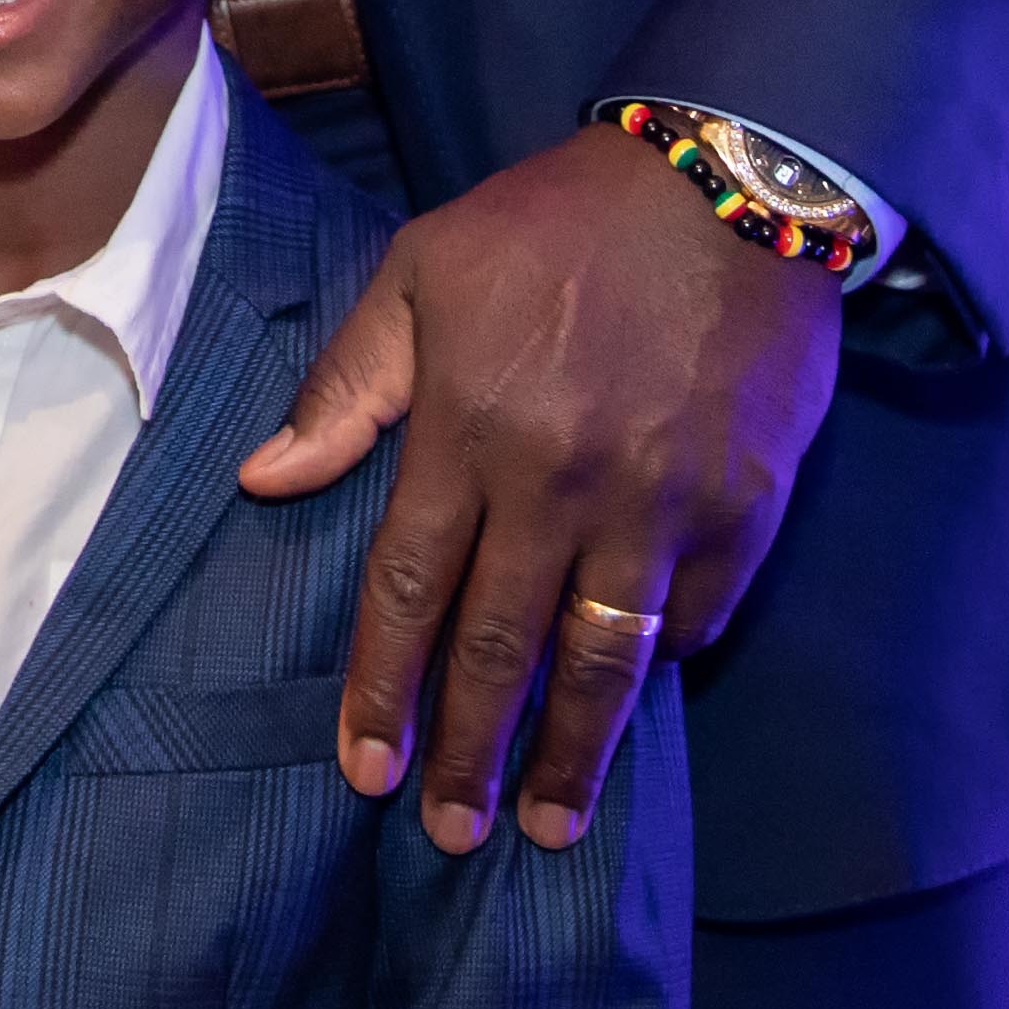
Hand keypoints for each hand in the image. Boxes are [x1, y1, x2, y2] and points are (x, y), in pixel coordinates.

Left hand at [237, 122, 842, 853]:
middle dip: (470, 750)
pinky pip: (696, 612)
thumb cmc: (556, 222)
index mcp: (468, 426)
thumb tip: (263, 477)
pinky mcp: (745, 504)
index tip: (366, 772)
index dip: (384, 689)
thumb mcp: (423, 268)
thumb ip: (348, 384)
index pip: (409, 588)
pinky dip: (667, 660)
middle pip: (501, 647)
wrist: (728, 175)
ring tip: (548, 825)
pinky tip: (639, 699)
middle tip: (451, 833)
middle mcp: (558, 479)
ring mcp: (659, 499)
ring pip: (604, 656)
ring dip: (573, 752)